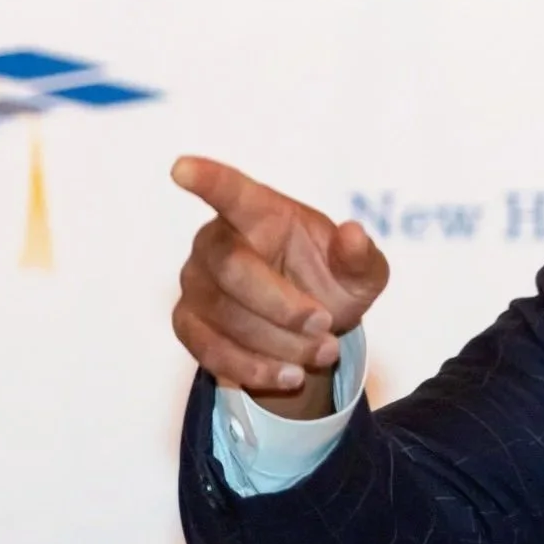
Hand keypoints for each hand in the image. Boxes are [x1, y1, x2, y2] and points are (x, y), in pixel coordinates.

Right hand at [170, 156, 389, 418]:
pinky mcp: (188, 322)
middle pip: (233, 268)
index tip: (181, 168)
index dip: (207, 179)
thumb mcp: (362, 273)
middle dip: (283, 305)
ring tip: (322, 352)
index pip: (230, 192)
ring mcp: (196, 282)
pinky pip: (211, 350)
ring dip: (280, 343)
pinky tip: (289, 376)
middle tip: (325, 325)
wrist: (313, 330)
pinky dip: (255, 368)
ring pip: (226, 317)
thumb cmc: (332, 282)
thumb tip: (354, 235)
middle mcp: (216, 241)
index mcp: (261, 213)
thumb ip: (361, 257)